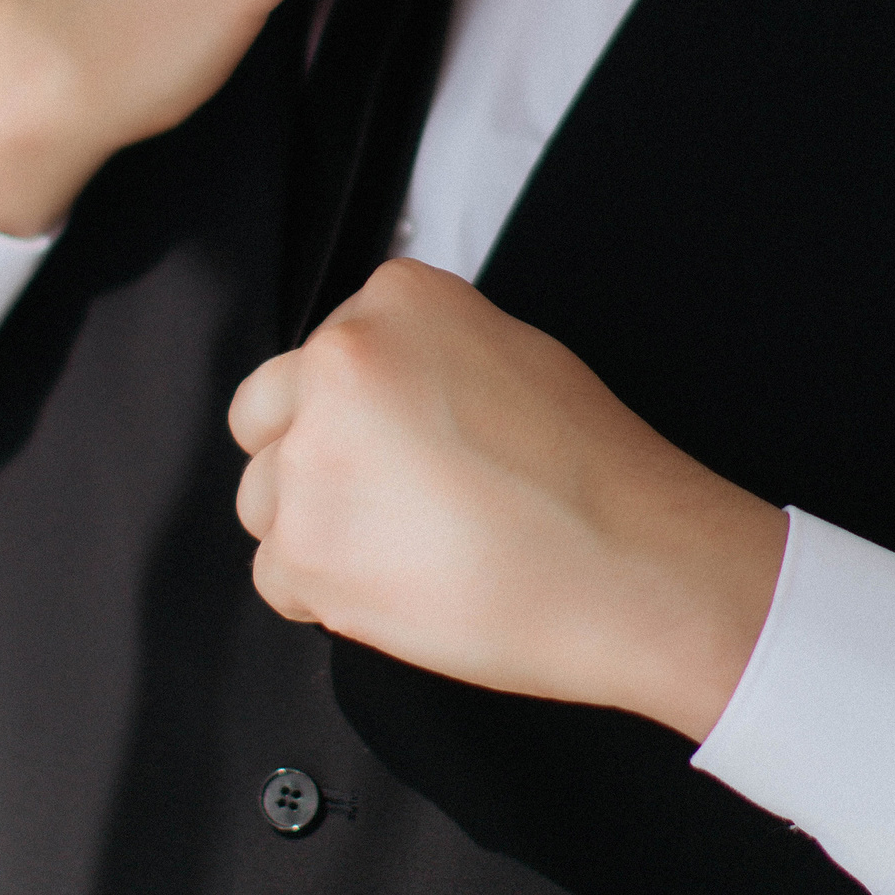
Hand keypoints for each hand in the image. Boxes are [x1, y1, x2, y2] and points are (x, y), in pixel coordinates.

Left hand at [229, 261, 787, 741]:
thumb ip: (420, 355)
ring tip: (410, 548)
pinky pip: (276, 575)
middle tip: (391, 500)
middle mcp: (338, 362)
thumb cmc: (593, 474)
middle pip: (265, 416)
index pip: (322, 354)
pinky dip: (325, 594)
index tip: (401, 446)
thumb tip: (372, 396)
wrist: (631, 568)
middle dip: (312, 459)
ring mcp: (312, 455)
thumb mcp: (511, 353)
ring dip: (316, 529)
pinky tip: (402, 587)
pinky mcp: (304, 548)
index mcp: (392, 300)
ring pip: (263, 499)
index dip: (359, 412)